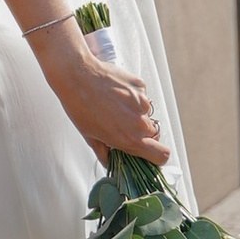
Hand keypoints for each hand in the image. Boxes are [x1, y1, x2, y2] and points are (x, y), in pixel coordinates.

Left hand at [42, 30, 168, 164]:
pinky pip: (142, 96)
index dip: (157, 155)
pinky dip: (132, 96)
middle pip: (153, 134)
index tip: (148, 151)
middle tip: (121, 124)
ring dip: (136, 112)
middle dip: (140, 132)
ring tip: (115, 105)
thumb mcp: (90, 137)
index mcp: (130, 139)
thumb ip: (105, 154)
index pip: (162, 155)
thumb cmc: (80, 107)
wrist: (77, 76)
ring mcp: (142, 102)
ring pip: (146, 113)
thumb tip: (111, 162)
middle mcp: (140, 123)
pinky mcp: (140, 85)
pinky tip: (116, 92)